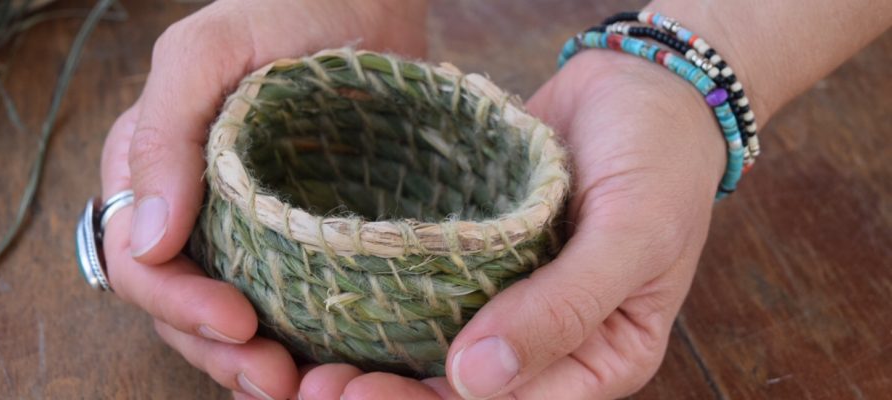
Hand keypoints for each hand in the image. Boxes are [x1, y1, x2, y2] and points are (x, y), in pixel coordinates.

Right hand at [99, 1, 425, 397]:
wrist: (365, 5)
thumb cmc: (285, 10)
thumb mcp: (207, 52)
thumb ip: (162, 136)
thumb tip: (144, 243)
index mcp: (152, 171)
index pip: (139, 264)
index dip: (179, 306)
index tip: (239, 323)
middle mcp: (191, 210)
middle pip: (179, 308)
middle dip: (219, 352)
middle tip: (277, 380)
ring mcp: (245, 230)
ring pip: (226, 320)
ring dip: (252, 363)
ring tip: (300, 386)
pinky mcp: (296, 240)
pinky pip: (282, 304)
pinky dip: (294, 342)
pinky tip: (320, 362)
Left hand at [299, 50, 727, 398]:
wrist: (643, 87)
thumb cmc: (660, 162)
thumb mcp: (632, 237)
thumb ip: (563, 309)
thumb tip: (475, 381)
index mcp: (598, 359)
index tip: (363, 393)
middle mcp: (547, 342)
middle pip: (461, 390)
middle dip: (390, 394)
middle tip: (320, 385)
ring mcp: (506, 298)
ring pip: (434, 349)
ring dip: (375, 360)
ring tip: (311, 361)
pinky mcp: (475, 256)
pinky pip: (427, 289)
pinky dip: (383, 302)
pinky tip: (333, 302)